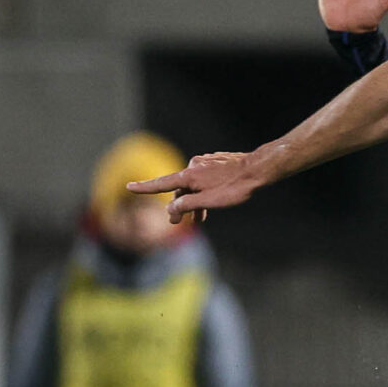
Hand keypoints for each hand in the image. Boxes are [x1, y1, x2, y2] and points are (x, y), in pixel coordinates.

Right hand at [129, 150, 268, 220]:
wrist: (258, 169)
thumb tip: (171, 209)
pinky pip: (203, 179)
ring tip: (199, 219)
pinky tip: (212, 201)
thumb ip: (188, 205)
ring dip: (193, 201)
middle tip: (178, 224)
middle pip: (180, 189)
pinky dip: (203, 192)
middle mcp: (193, 166)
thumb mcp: (210, 201)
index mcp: (189, 175)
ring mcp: (204, 162)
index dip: (145, 188)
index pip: (161, 184)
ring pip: (193, 185)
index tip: (129, 186)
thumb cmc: (236, 187)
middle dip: (179, 206)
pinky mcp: (215, 162)